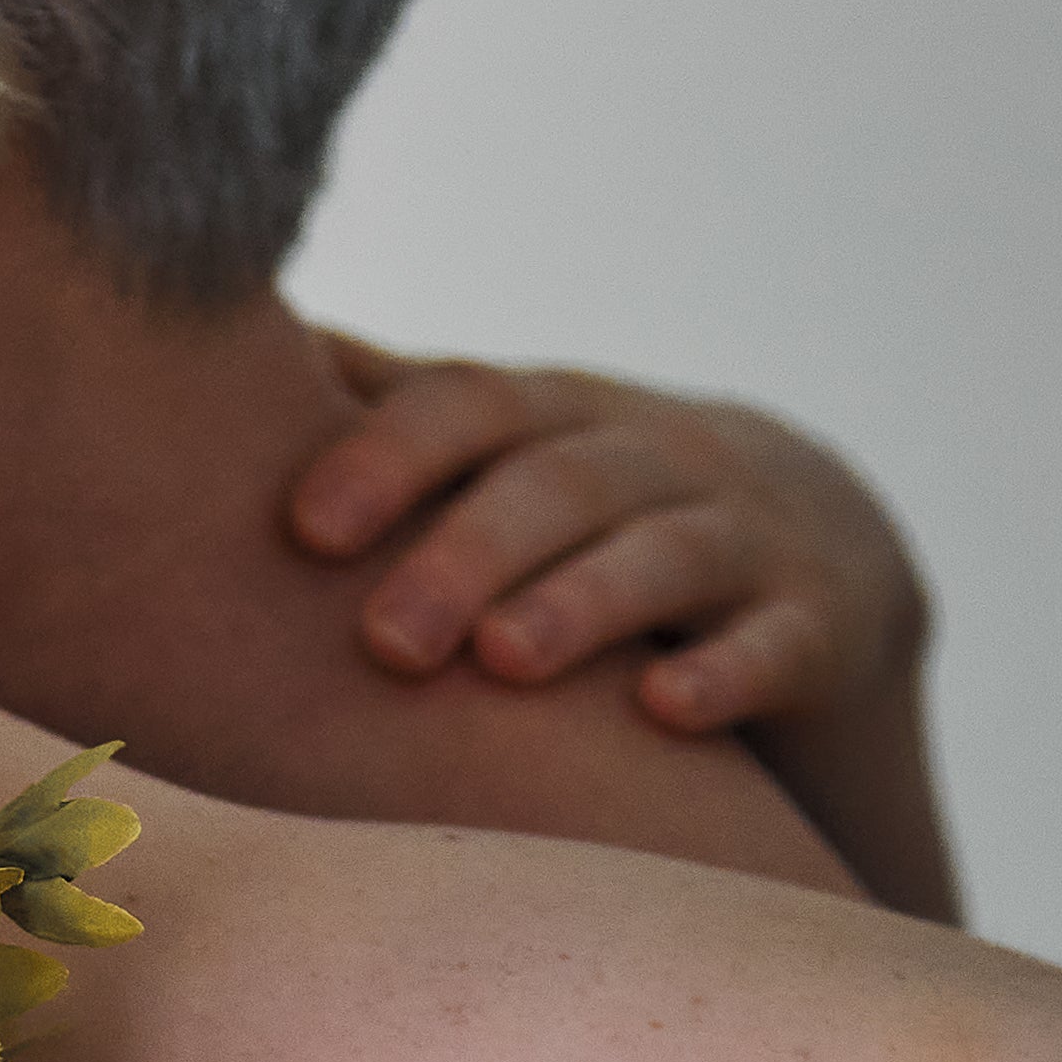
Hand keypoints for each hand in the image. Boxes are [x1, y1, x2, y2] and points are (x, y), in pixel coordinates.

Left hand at [300, 349, 928, 735]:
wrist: (820, 563)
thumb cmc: (597, 517)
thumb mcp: (504, 456)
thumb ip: (388, 414)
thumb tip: (240, 349)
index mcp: (554, 419)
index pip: (470, 406)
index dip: (391, 456)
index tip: (303, 529)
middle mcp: (653, 457)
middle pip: (560, 485)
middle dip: (469, 552)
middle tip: (386, 638)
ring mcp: (745, 535)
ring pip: (667, 554)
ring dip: (583, 603)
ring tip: (504, 660)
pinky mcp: (818, 623)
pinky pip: (776, 643)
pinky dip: (726, 674)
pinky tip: (665, 712)